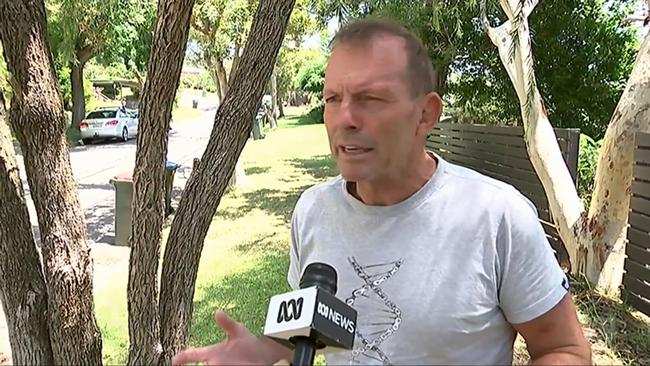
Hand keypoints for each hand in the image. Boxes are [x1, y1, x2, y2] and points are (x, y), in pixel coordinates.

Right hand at [172, 310, 290, 364]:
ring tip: (208, 365)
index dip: (182, 357)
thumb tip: (218, 311)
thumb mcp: (238, 331)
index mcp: (213, 353)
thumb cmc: (250, 345)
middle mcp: (215, 364)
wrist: (266, 358)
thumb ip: (227, 323)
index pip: (192, 354)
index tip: (173, 360)